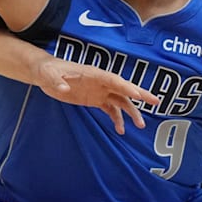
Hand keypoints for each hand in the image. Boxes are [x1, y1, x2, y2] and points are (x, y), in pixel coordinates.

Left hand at [35, 58, 158, 134]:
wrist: (45, 74)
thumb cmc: (48, 70)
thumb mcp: (49, 76)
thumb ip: (57, 81)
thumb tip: (63, 89)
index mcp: (93, 73)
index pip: (114, 80)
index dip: (127, 87)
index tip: (139, 95)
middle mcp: (100, 82)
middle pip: (124, 88)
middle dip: (140, 94)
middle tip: (156, 102)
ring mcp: (99, 91)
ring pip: (120, 101)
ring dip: (131, 112)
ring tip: (140, 125)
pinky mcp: (95, 99)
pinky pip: (110, 109)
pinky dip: (117, 119)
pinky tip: (120, 130)